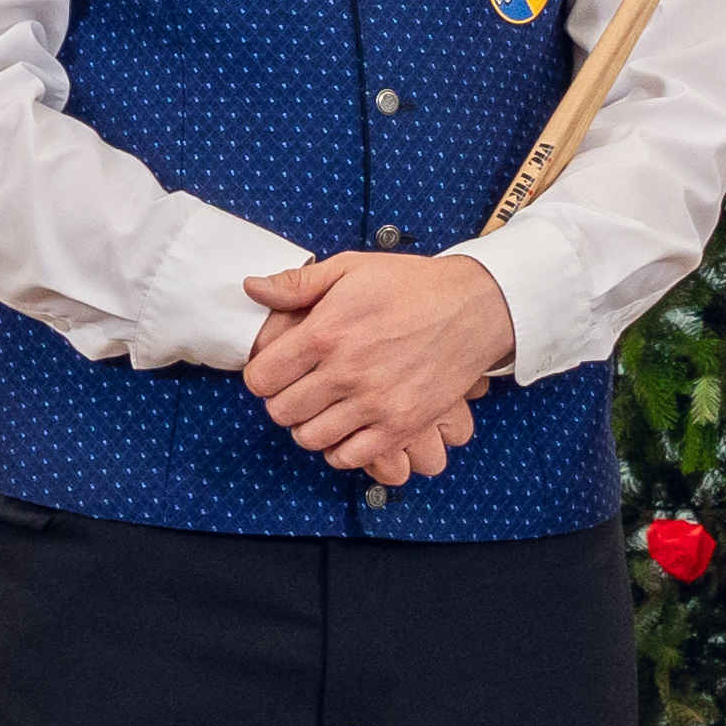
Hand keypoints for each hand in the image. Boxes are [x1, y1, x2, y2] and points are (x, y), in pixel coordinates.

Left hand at [239, 250, 517, 483]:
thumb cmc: (411, 285)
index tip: (277, 370)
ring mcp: (375, 403)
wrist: (473, 308)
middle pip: (281, 412)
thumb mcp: (351, 269)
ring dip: (309, 425)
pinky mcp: (402, 425)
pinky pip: (349, 457)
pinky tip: (348, 427)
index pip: (262, 378)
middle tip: (300, 389)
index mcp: (327, 331)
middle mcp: (347, 371)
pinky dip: (340, 448)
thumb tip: (252, 288)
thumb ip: (297, 283)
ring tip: (324, 408)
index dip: (263, 375)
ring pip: (310, 438)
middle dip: (283, 401)